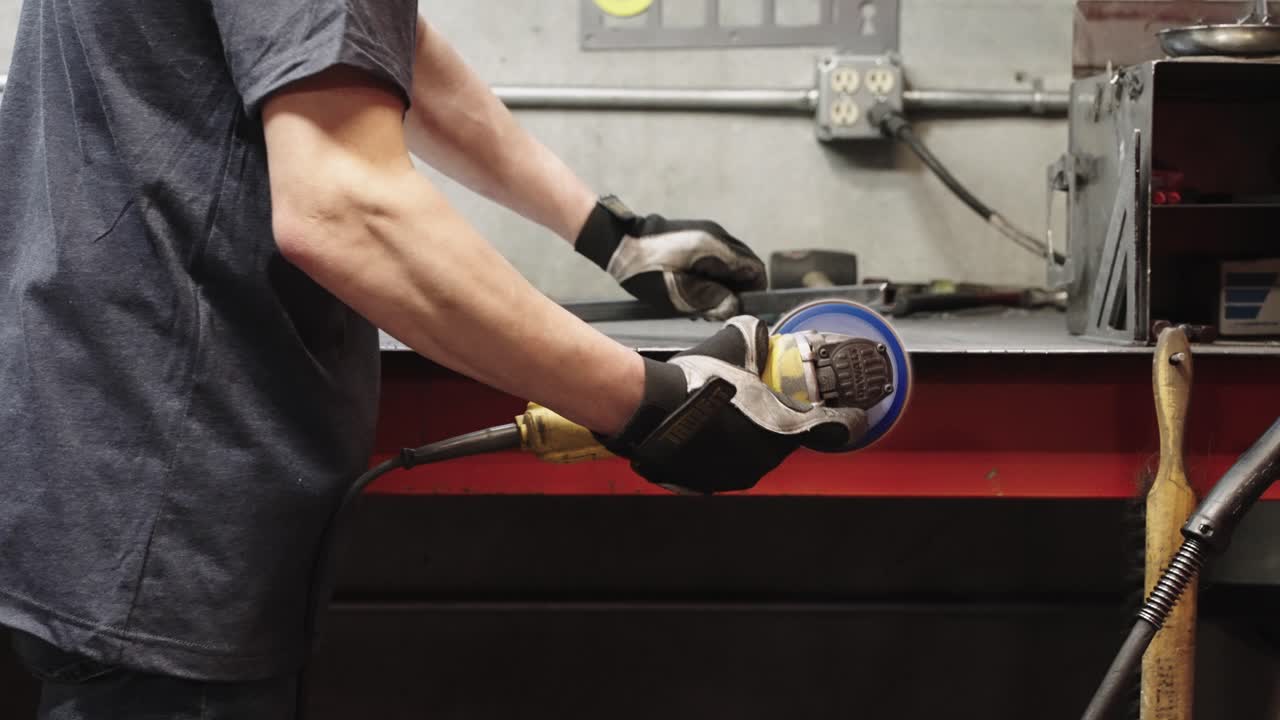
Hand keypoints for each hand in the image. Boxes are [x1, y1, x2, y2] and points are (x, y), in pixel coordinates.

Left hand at [575, 196, 766, 319]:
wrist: (616, 242)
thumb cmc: (645, 270)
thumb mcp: (680, 295)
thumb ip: (713, 302)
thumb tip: (736, 307)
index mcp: (717, 247)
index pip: (754, 269)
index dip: (754, 292)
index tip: (743, 310)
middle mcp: (717, 235)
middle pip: (744, 265)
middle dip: (737, 290)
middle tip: (718, 310)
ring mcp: (706, 231)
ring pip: (729, 262)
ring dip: (723, 283)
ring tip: (701, 303)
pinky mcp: (694, 234)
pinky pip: (714, 256)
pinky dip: (711, 274)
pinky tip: (692, 288)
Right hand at [601, 317, 868, 493]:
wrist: (650, 409)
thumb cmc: (697, 378)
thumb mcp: (734, 344)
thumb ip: (757, 341)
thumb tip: (763, 334)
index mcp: (781, 430)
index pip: (828, 429)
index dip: (839, 419)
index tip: (845, 415)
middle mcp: (764, 461)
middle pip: (785, 441)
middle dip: (778, 423)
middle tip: (761, 403)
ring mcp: (736, 476)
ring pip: (755, 456)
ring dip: (749, 439)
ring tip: (727, 416)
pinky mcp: (710, 485)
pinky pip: (727, 467)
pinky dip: (723, 452)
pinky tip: (707, 432)